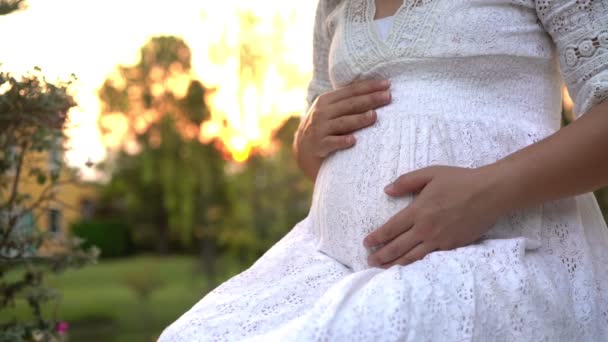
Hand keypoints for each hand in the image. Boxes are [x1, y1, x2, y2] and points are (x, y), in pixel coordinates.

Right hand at [294, 79, 391, 180]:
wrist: (304, 151)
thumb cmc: (324, 128)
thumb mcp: (330, 111)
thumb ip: (347, 103)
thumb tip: (377, 92)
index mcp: (326, 100)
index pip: (351, 91)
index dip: (369, 87)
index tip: (387, 84)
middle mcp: (322, 112)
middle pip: (350, 104)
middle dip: (370, 99)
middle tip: (388, 97)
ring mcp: (319, 129)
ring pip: (342, 122)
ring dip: (358, 119)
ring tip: (374, 116)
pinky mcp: (318, 145)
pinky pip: (332, 142)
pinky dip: (342, 141)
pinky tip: (353, 140)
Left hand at [363, 165, 505, 267]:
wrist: (490, 193)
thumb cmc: (460, 180)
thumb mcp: (430, 173)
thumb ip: (406, 182)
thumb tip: (387, 190)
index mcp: (418, 210)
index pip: (391, 228)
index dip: (376, 238)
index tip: (366, 243)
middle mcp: (426, 228)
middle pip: (397, 247)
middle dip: (381, 256)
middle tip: (369, 261)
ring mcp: (440, 240)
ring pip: (412, 257)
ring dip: (395, 264)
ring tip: (383, 269)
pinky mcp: (452, 246)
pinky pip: (430, 259)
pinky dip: (416, 265)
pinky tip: (409, 267)